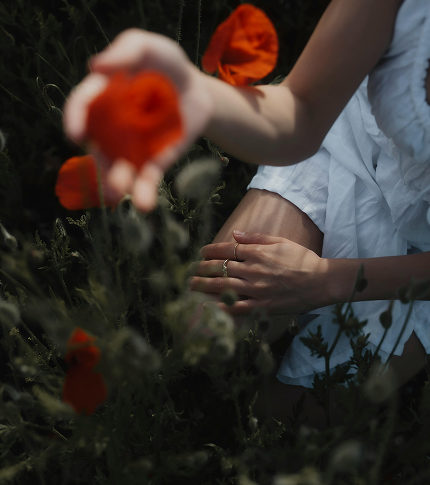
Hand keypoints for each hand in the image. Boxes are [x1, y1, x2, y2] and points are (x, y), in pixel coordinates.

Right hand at [63, 29, 212, 210]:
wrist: (196, 89)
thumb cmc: (167, 64)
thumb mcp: (149, 47)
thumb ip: (126, 50)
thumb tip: (96, 67)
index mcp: (103, 95)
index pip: (83, 106)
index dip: (75, 118)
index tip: (76, 133)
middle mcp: (111, 126)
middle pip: (99, 146)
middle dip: (98, 164)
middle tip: (103, 174)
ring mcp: (132, 146)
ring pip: (118, 168)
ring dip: (116, 183)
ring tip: (118, 194)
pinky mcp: (154, 160)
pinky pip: (146, 178)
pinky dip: (144, 191)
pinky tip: (144, 204)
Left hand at [190, 230, 331, 314]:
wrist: (320, 281)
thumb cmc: (302, 259)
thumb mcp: (280, 241)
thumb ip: (255, 238)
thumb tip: (234, 233)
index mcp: (257, 253)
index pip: (227, 250)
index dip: (211, 250)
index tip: (201, 252)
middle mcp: (253, 270)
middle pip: (220, 268)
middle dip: (202, 268)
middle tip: (190, 270)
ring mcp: (256, 289)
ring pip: (223, 286)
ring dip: (204, 285)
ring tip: (191, 285)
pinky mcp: (262, 306)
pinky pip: (237, 307)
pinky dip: (220, 307)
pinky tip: (207, 306)